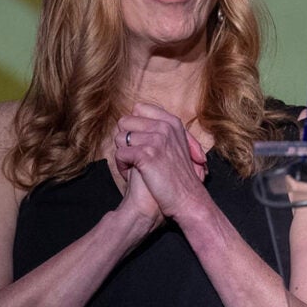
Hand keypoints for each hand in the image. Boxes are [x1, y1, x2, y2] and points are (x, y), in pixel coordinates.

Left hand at [114, 103, 209, 218]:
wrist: (187, 199)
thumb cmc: (179, 176)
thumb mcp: (177, 144)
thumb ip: (160, 129)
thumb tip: (135, 116)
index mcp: (172, 122)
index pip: (139, 108)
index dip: (133, 126)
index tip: (140, 141)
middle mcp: (164, 126)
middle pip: (125, 122)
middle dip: (125, 140)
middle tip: (134, 157)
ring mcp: (157, 139)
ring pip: (119, 138)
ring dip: (122, 155)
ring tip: (134, 167)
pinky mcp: (147, 154)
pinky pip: (119, 154)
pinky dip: (122, 167)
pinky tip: (132, 175)